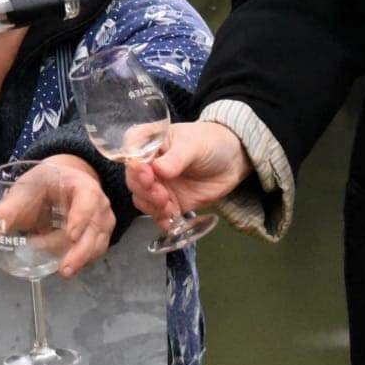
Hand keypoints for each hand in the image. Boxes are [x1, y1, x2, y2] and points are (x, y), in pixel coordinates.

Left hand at [0, 155, 114, 277]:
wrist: (61, 183)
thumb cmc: (42, 186)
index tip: (71, 234)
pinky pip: (95, 252)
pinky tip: (64, 266)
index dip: (82, 216)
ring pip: (97, 244)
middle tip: (63, 269)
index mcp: (80, 184)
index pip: (88, 199)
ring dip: (80, 258)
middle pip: (95, 229)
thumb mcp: (23, 193)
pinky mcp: (99, 236)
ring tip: (62, 271)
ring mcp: (102, 221)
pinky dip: (81, 261)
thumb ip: (1, 214)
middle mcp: (97, 203)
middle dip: (80, 251)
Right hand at [125, 121, 250, 229]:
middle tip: (160, 194)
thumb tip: (158, 170)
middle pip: (134, 180)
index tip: (145, 172)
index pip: (131, 151)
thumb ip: (176, 158)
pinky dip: (161, 220)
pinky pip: (158, 214)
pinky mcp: (170, 203)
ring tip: (168, 206)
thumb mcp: (193, 145)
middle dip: (144, 190)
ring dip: (152, 206)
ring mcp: (159, 185)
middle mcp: (149, 165)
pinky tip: (169, 222)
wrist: (233, 161)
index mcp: (150, 143)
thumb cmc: (210, 142)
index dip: (133, 164)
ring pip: (143, 199)